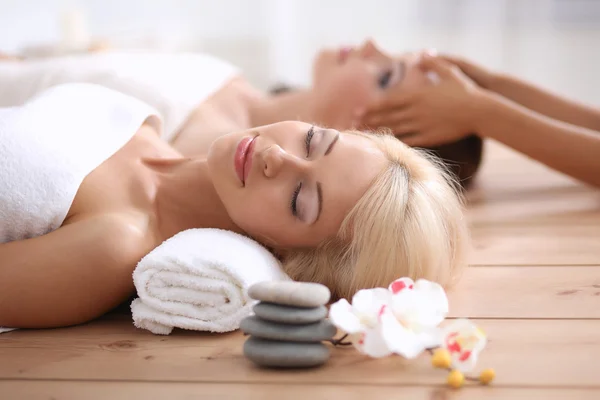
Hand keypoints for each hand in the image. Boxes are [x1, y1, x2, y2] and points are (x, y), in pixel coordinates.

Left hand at [362, 54, 485, 147]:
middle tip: (353, 124)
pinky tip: (384, 146)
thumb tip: (421, 54)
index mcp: (417, 95)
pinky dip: (394, 143)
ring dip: (377, 133)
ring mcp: (421, 125)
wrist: (479, 111)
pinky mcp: (429, 137)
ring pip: (394, 130)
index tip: (358, 110)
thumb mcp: (449, 71)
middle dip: (368, 121)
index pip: (388, 101)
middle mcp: (416, 111)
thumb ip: (432, 63)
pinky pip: (408, 141)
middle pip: (387, 117)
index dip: (371, 106)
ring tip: (363, 136)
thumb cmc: (465, 90)